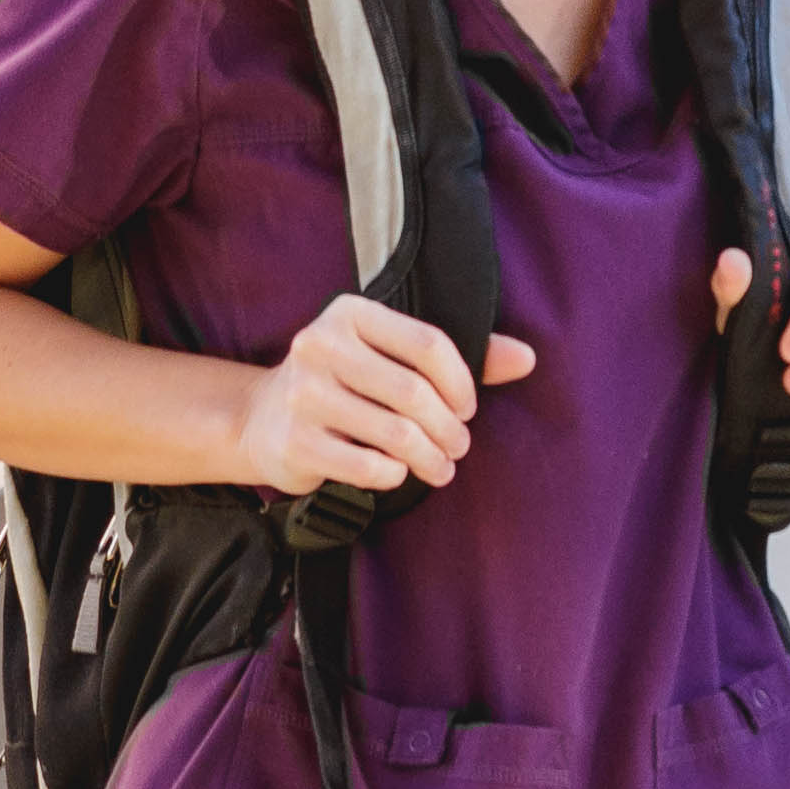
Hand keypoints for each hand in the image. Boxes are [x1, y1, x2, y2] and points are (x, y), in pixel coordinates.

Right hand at [234, 293, 533, 495]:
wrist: (263, 418)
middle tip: (459, 447)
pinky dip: (393, 475)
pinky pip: (366, 466)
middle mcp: (321, 346)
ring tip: (441, 467)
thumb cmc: (347, 384)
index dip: (462, 383)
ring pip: (395, 433)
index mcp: (351, 314)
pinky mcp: (295, 441)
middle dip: (449, 428)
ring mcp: (303, 394)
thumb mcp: (392, 357)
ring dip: (429, 458)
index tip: (467, 409)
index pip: (429, 345)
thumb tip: (526, 358)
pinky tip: (399, 474)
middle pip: (413, 392)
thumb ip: (459, 357)